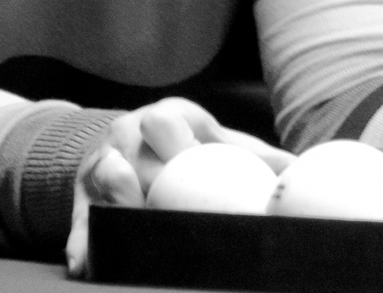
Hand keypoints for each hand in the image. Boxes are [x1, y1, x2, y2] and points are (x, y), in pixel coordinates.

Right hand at [64, 97, 294, 277]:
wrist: (127, 137)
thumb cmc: (184, 140)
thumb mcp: (213, 135)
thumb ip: (253, 154)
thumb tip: (301, 172)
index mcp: (164, 118)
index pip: (162, 123)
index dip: (171, 138)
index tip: (183, 156)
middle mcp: (125, 138)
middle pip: (133, 161)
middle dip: (140, 181)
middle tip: (151, 205)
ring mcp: (101, 167)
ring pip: (101, 187)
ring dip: (108, 206)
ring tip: (116, 225)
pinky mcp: (83, 198)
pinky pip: (81, 221)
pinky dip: (82, 244)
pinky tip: (85, 265)